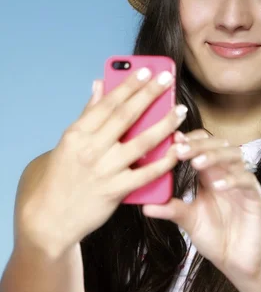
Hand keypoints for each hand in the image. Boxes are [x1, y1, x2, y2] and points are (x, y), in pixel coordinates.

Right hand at [17, 70, 187, 256]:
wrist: (48, 220)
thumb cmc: (56, 179)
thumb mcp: (66, 143)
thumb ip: (86, 115)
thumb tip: (99, 86)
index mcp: (77, 134)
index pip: (108, 103)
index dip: (128, 85)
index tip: (145, 71)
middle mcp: (91, 149)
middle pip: (126, 116)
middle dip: (149, 94)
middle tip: (167, 79)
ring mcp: (105, 170)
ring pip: (142, 141)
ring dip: (164, 124)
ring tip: (180, 110)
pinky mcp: (116, 191)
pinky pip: (146, 173)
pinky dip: (165, 161)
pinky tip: (178, 149)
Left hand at [142, 129, 260, 287]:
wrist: (238, 264)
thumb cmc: (217, 238)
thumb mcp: (189, 221)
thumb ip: (171, 209)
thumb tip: (145, 205)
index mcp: (211, 175)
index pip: (204, 145)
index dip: (190, 140)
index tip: (172, 141)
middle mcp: (228, 174)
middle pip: (219, 144)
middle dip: (199, 144)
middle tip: (180, 150)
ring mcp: (243, 184)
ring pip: (234, 156)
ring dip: (214, 156)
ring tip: (196, 163)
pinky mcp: (256, 198)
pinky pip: (248, 180)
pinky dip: (232, 180)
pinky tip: (216, 186)